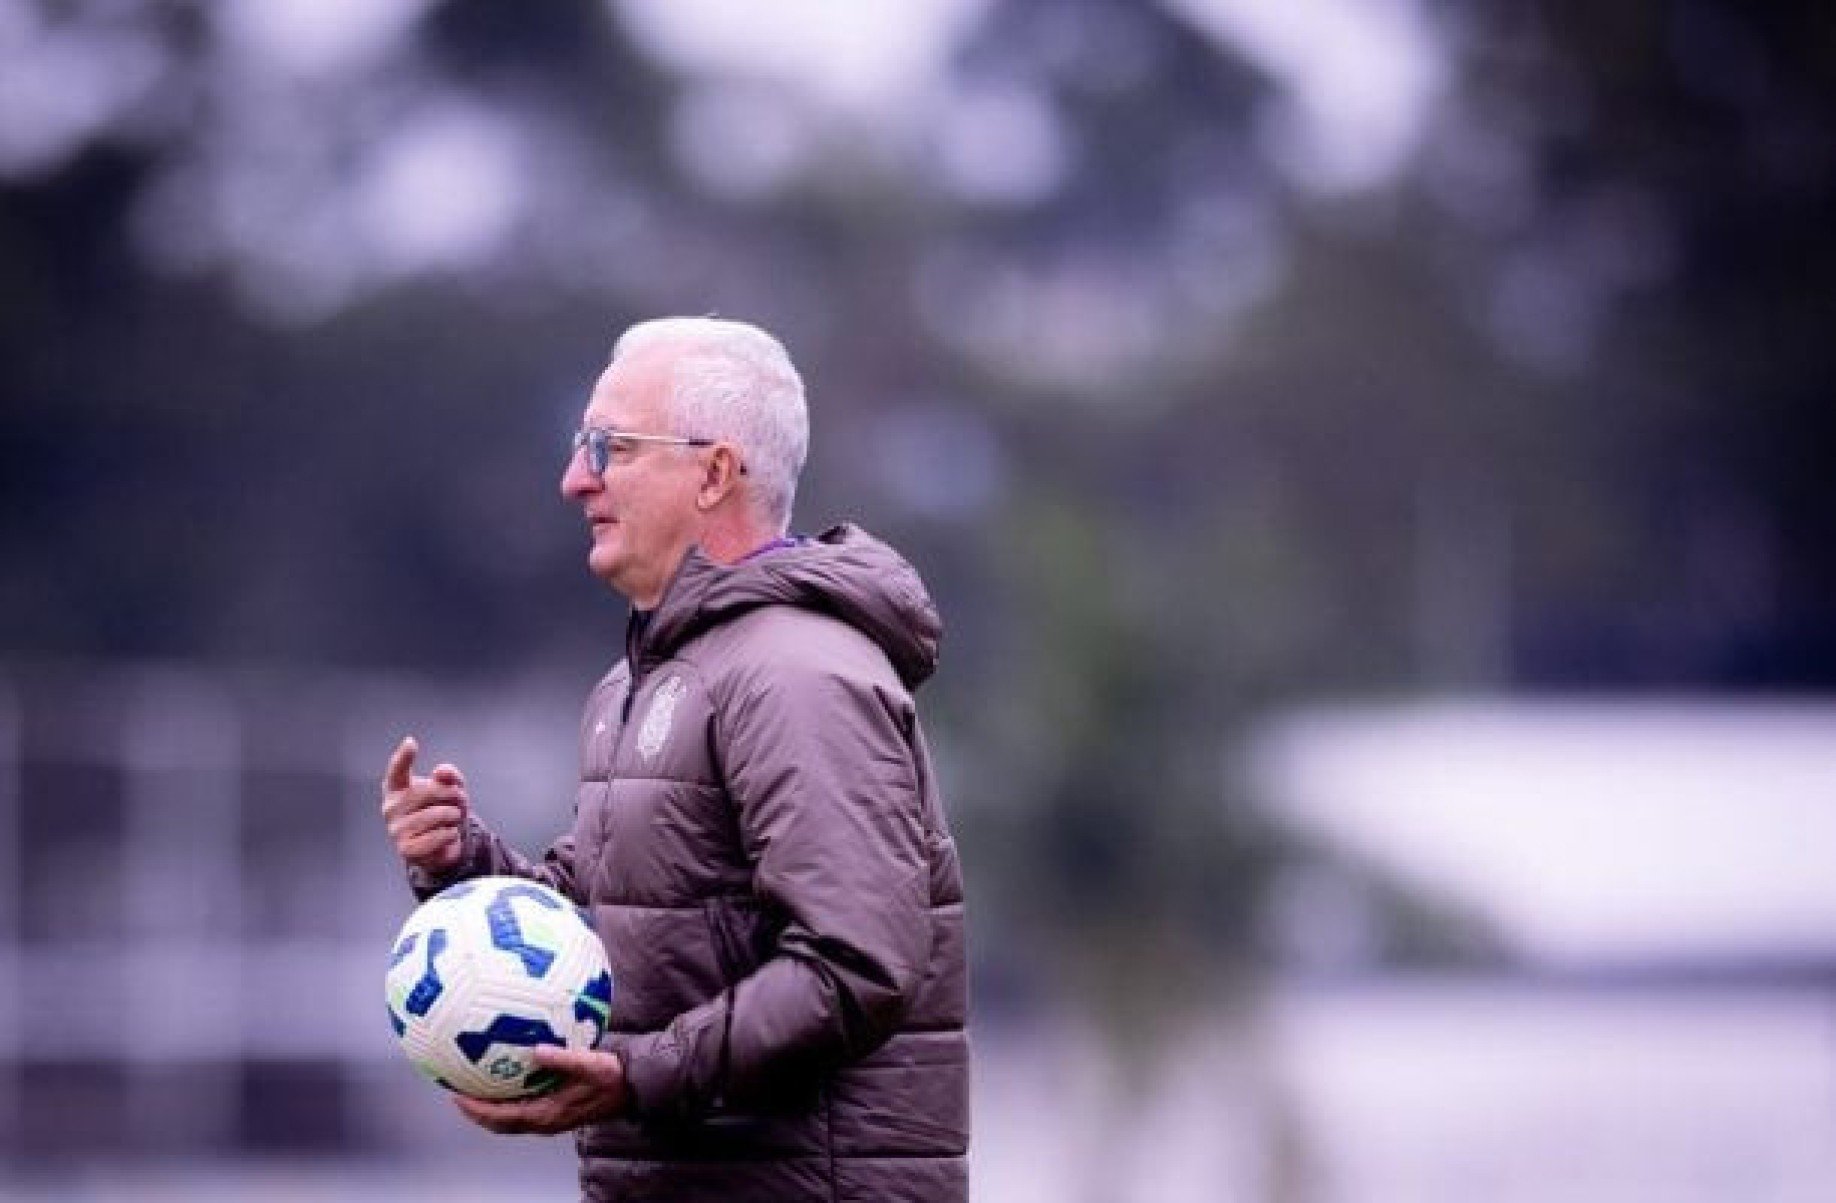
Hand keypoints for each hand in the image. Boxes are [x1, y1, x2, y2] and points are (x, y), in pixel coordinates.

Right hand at [380, 735, 468, 872]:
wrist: (439, 846)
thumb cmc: (439, 811)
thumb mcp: (449, 789)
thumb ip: (449, 776)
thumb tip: (442, 771)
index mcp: (397, 789)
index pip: (397, 771)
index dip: (403, 757)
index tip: (411, 742)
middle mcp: (391, 808)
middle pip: (429, 791)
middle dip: (453, 794)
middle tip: (460, 801)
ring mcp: (396, 830)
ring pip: (438, 814)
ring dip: (454, 816)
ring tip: (452, 819)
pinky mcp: (406, 849)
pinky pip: (440, 836)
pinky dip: (451, 834)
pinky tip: (447, 834)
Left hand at [454, 1045, 627, 1134]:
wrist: (631, 1089)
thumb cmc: (613, 1077)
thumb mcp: (591, 1064)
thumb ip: (564, 1059)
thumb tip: (537, 1049)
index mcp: (548, 1114)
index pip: (503, 1118)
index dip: (477, 1110)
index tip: (457, 1096)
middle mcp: (544, 1121)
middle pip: (499, 1124)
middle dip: (475, 1112)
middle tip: (456, 1093)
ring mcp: (549, 1118)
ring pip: (508, 1119)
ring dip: (488, 1108)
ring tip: (472, 1089)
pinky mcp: (554, 1110)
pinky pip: (520, 1109)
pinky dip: (505, 1101)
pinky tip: (503, 1080)